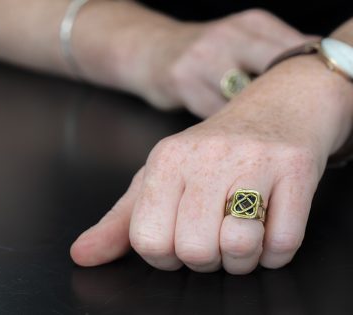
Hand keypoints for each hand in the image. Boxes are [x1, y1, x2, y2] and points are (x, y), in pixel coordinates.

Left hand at [70, 55, 352, 273]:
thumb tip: (81, 255)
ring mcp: (253, 160)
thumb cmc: (214, 150)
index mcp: (165, 161)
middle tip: (215, 233)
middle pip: (195, 251)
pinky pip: (282, 243)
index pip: (149, 242)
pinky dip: (274, 250)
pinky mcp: (295, 168)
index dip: (167, 255)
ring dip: (242, 256)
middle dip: (207, 258)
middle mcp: (206, 157)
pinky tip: (270, 225)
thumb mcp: (160, 178)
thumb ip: (120, 221)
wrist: (277, 106)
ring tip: (242, 231)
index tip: (181, 237)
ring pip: (239, 248)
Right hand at [139, 9, 315, 117]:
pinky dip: (227, 125)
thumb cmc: (205, 53)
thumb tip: (308, 78)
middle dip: (280, 99)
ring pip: (245, 99)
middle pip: (273, 72)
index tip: (302, 100)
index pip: (295, 51)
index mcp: (252, 23)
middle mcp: (229, 36)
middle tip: (279, 119)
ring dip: (253, 117)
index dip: (303, 80)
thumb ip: (272, 55)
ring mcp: (204, 58)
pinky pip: (218, 114)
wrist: (152, 50)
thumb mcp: (241, 40)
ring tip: (252, 125)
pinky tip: (227, 126)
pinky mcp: (184, 83)